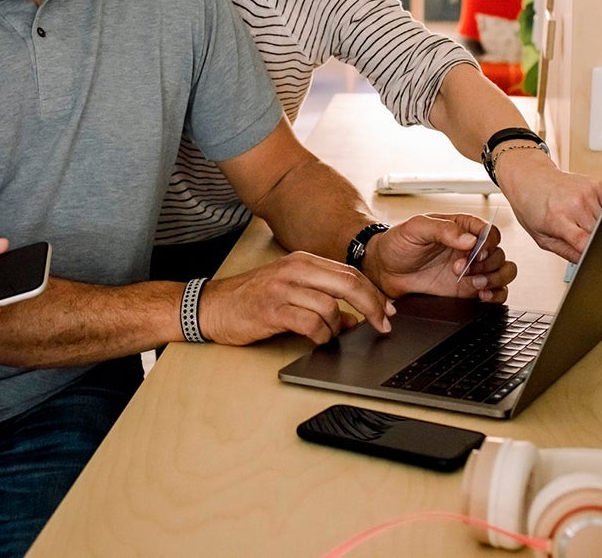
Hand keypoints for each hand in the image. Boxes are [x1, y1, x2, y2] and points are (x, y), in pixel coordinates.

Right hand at [195, 251, 395, 344]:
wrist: (212, 305)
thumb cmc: (252, 298)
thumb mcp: (290, 289)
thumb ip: (322, 297)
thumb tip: (356, 319)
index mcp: (303, 261)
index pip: (350, 273)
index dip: (374, 293)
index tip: (389, 310)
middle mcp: (295, 270)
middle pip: (347, 284)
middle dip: (372, 307)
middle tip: (383, 325)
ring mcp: (283, 289)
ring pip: (331, 306)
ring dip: (340, 327)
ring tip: (333, 335)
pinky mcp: (272, 311)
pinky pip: (310, 324)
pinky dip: (322, 335)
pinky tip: (319, 339)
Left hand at [364, 213, 517, 299]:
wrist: (382, 269)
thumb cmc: (397, 243)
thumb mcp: (416, 228)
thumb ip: (444, 230)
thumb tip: (470, 239)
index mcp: (461, 228)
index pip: (490, 232)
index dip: (488, 243)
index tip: (475, 252)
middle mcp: (469, 248)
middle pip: (499, 254)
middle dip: (487, 264)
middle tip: (464, 269)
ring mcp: (470, 269)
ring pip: (503, 272)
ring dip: (496, 279)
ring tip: (476, 284)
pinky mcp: (466, 290)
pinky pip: (494, 293)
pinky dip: (496, 295)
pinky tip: (482, 295)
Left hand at [495, 149, 601, 262]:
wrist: (530, 178)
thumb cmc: (531, 206)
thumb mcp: (541, 237)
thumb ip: (565, 252)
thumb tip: (584, 261)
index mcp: (558, 218)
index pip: (585, 242)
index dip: (590, 254)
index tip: (590, 257)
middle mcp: (575, 203)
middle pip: (599, 234)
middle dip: (593, 241)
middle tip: (578, 238)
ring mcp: (587, 192)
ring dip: (596, 226)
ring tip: (577, 220)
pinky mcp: (596, 184)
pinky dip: (599, 213)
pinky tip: (583, 209)